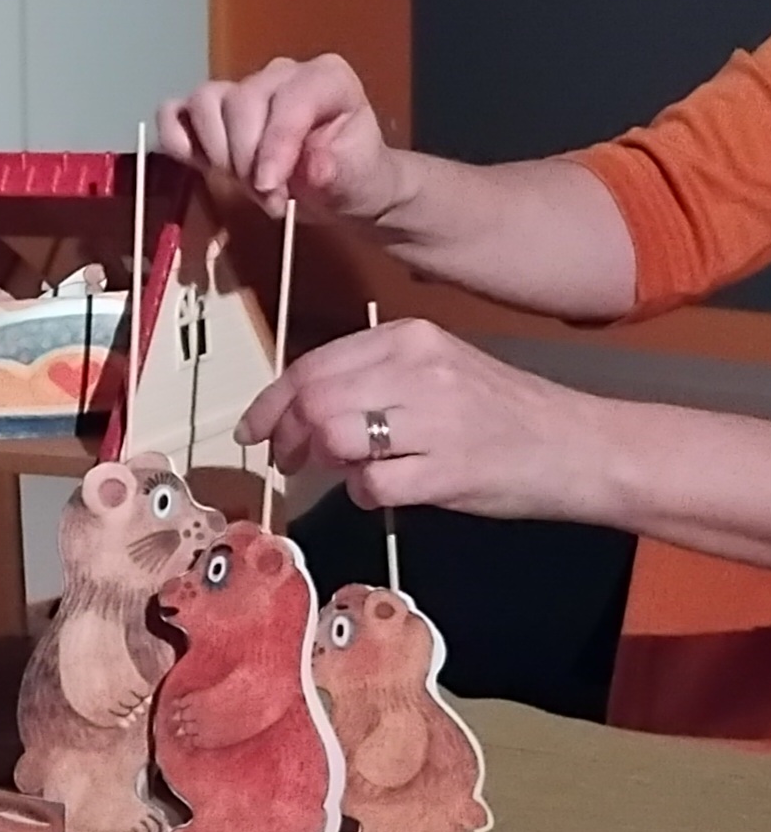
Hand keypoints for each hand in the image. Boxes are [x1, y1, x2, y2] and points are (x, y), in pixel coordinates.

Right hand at [156, 54, 400, 222]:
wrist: (339, 189)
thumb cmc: (354, 178)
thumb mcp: (359, 181)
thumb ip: (336, 172)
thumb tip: (313, 168)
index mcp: (326, 77)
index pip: (289, 100)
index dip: (275, 146)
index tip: (272, 189)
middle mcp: (280, 74)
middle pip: (241, 102)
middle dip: (248, 161)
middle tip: (271, 201)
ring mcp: (242, 89)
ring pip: (205, 103)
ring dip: (218, 154)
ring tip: (246, 187)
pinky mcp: (212, 112)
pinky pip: (175, 111)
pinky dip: (177, 139)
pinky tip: (201, 167)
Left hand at [237, 317, 608, 523]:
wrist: (577, 446)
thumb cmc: (502, 412)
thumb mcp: (437, 370)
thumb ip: (373, 379)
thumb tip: (303, 411)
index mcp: (408, 337)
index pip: (312, 364)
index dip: (271, 401)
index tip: (254, 428)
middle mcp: (417, 368)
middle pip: (314, 401)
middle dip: (285, 436)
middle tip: (287, 461)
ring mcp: (433, 419)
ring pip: (335, 437)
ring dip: (325, 463)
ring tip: (345, 472)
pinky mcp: (446, 469)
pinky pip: (372, 485)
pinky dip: (364, 494)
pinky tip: (385, 492)